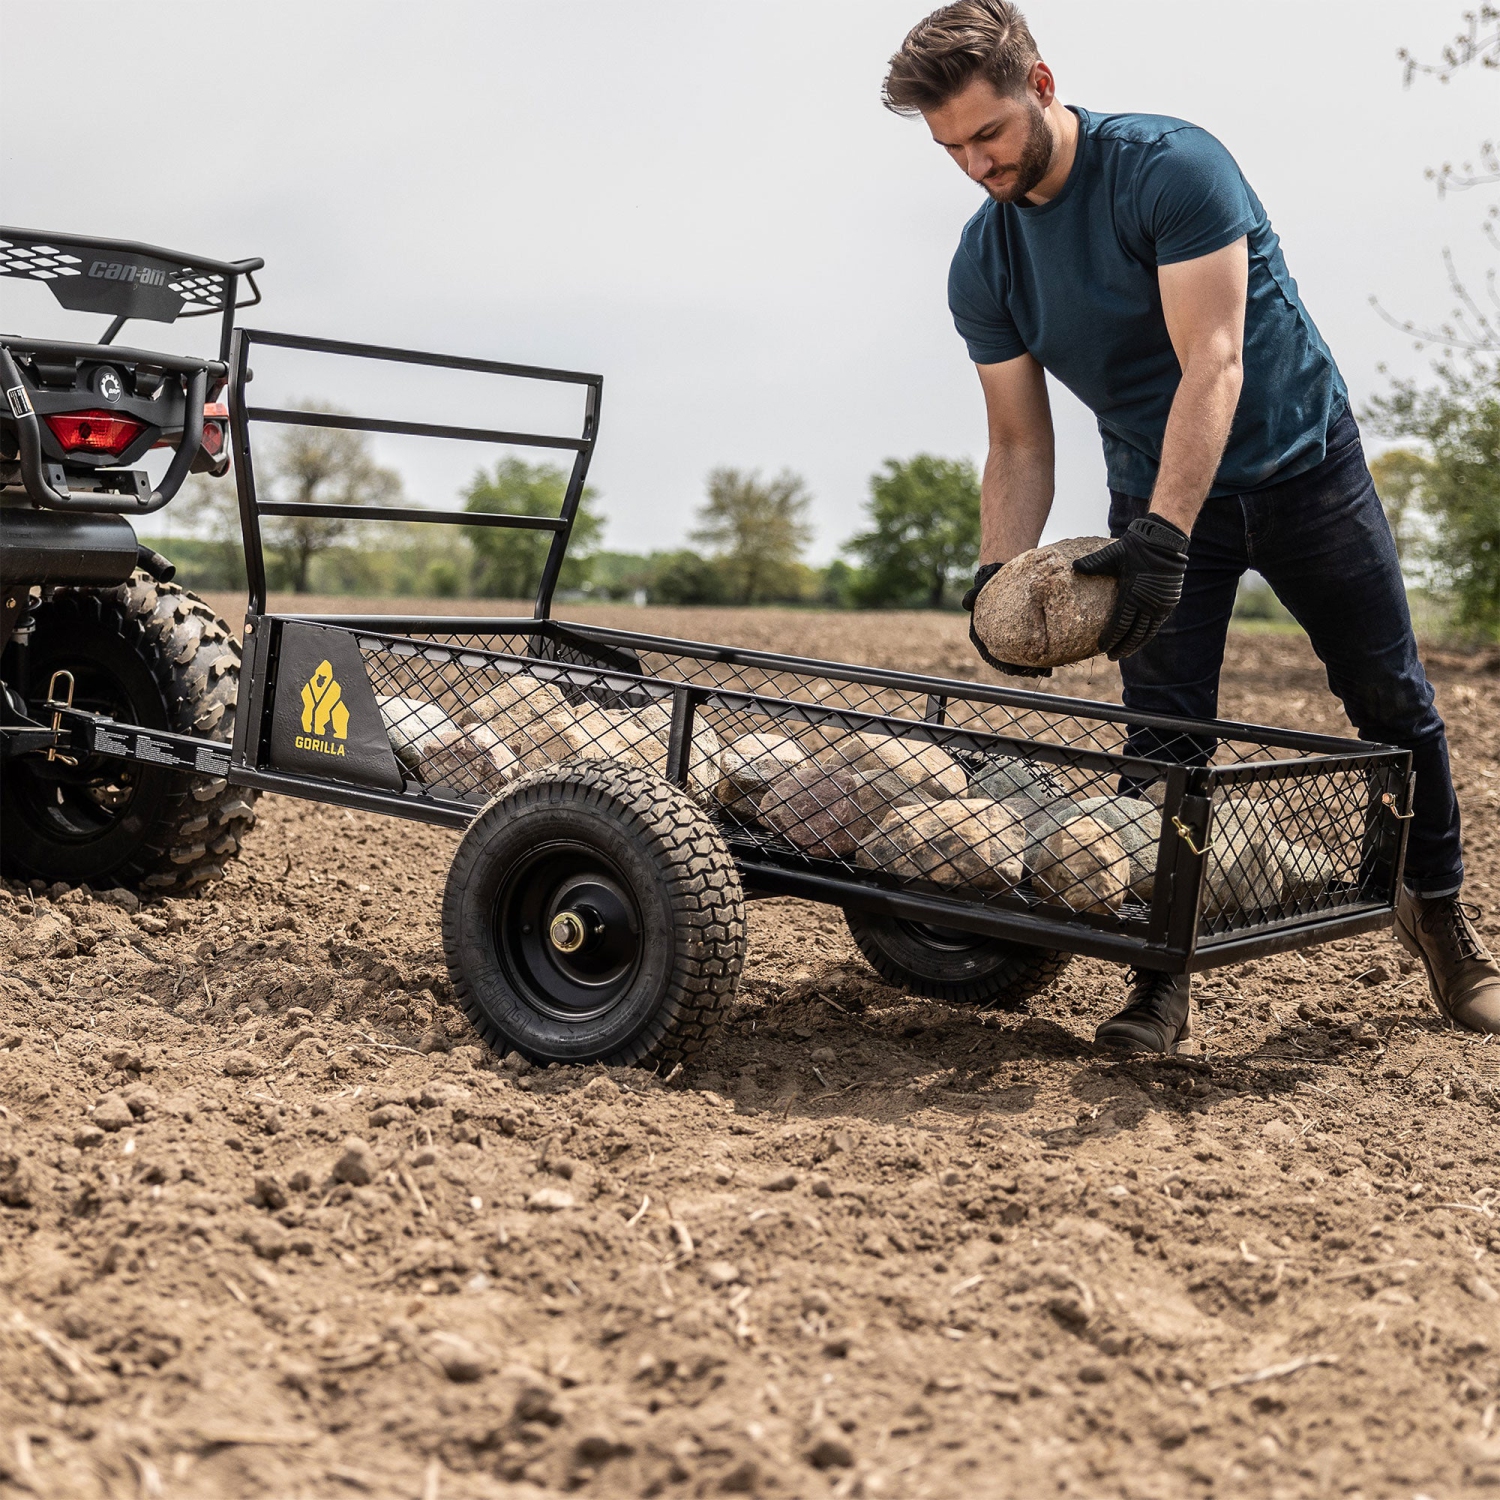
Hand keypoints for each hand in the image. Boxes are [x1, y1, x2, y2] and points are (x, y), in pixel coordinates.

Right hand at [961, 562, 1052, 678]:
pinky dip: (1041, 656)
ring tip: (1047, 672)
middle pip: (1008, 661)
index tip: (1013, 671)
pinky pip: (1032, 648)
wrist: (1001, 576)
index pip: (990, 655)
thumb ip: (972, 596)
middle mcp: (996, 640)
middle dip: (1021, 669)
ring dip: (1034, 666)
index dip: (1002, 665)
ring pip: (1021, 657)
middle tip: (1035, 673)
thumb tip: (966, 602)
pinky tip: (1053, 661)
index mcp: (982, 635)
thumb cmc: (989, 583)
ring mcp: (1011, 638)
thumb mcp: (980, 588)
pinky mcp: (1025, 633)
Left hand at [1072, 516, 1188, 660]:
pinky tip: (1140, 639)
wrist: (1165, 541)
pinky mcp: (1169, 602)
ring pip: (1147, 632)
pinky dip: (1147, 634)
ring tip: (1125, 653)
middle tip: (1112, 657)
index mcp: (1132, 594)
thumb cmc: (1136, 547)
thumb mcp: (1113, 554)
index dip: (1111, 639)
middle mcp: (1148, 603)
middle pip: (1134, 634)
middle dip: (1123, 647)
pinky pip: (1157, 624)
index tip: (1102, 648)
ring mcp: (1161, 604)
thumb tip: (1073, 566)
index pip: (1120, 625)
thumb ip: (1094, 563)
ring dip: (1136, 644)